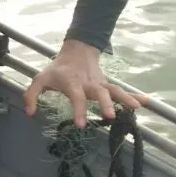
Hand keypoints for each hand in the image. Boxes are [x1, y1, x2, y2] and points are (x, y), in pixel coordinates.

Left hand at [22, 38, 146, 126]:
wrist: (76, 52)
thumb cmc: (57, 69)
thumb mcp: (40, 79)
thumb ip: (32, 95)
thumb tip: (30, 113)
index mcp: (72, 82)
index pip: (76, 96)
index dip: (79, 109)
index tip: (81, 125)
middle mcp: (88, 83)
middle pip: (99, 92)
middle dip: (105, 104)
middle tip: (110, 117)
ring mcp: (100, 83)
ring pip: (114, 90)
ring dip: (125, 98)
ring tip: (137, 108)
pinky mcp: (107, 85)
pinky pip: (121, 90)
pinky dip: (134, 95)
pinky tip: (146, 102)